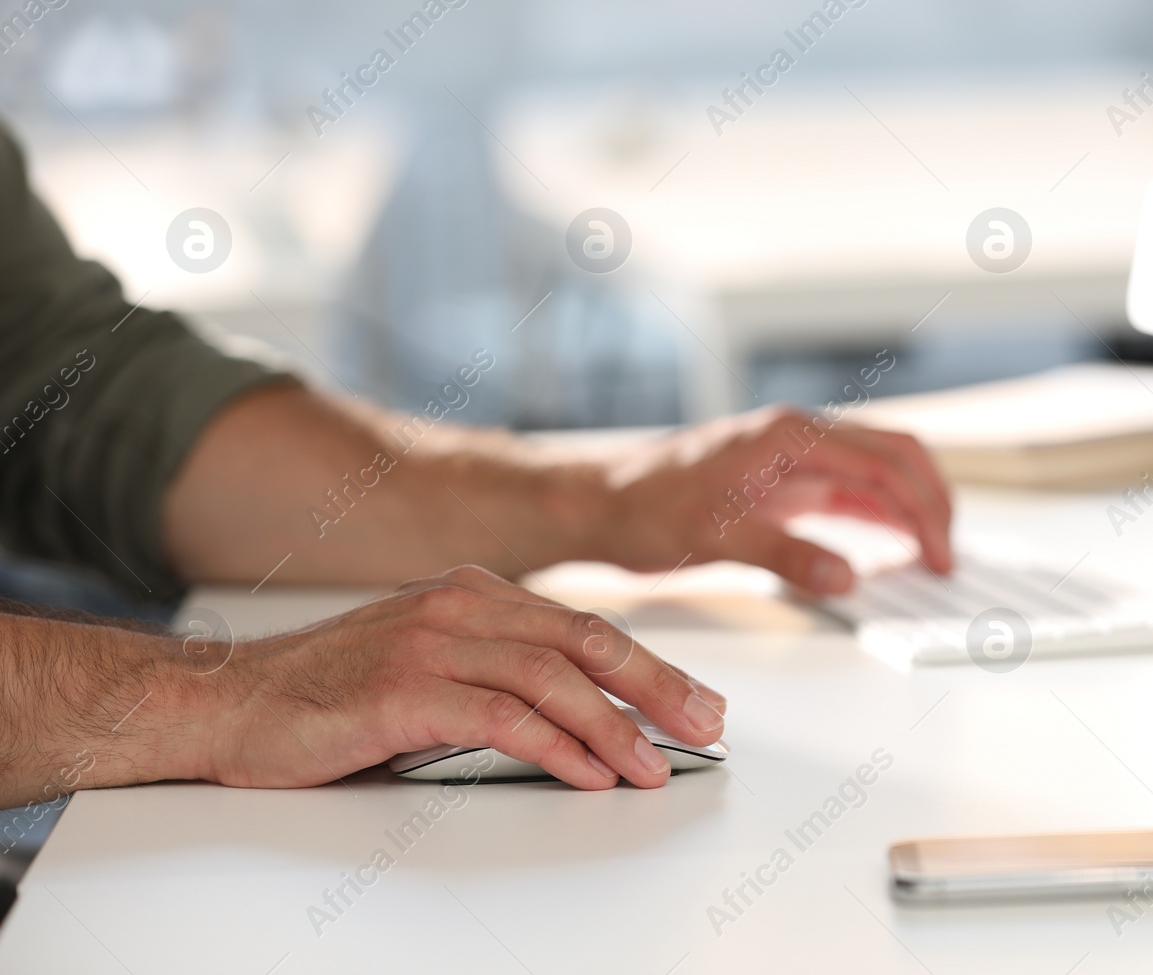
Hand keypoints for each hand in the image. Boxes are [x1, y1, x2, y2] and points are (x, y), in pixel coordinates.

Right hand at [202, 566, 725, 790]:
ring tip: (653, 767)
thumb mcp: (427, 661)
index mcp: (473, 594)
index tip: (696, 701)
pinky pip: (501, 718)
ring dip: (616, 728)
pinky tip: (588, 774)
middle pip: (587, 642)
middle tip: (704, 726)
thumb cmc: (329, 691)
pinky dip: (556, 747)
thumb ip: (495, 668)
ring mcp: (431, 644)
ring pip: (554, 678)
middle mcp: (460, 608)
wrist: (230, 701)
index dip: (650, 667)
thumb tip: (581, 712)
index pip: (585, 628)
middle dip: (657, 688)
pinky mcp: (403, 690)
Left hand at [593, 405, 952, 594]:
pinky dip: (877, 516)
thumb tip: (845, 576)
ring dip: (909, 507)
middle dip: (932, 502)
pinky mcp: (780, 480)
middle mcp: (798, 437)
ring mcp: (791, 456)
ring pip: (877, 470)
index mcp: (791, 436)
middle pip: (896, 455)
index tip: (939, 556)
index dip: (924, 510)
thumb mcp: (715, 537)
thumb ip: (785, 555)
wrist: (598, 500)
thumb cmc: (644, 505)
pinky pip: (847, 490)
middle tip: (947, 557)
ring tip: (931, 554)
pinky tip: (886, 546)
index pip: (887, 462)